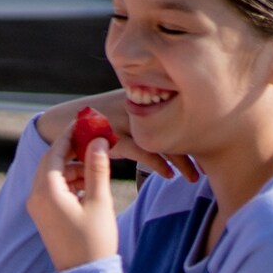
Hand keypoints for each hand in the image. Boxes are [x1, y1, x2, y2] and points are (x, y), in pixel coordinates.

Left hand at [25, 104, 122, 272]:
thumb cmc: (94, 241)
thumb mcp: (99, 201)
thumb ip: (97, 168)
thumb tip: (98, 141)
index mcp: (46, 191)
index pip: (55, 153)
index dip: (70, 136)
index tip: (84, 123)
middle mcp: (36, 197)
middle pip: (51, 162)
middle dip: (71, 149)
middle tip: (92, 139)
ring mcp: (37, 208)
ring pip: (52, 176)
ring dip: (72, 166)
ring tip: (96, 163)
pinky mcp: (44, 216)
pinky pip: (52, 189)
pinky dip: (68, 181)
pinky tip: (88, 182)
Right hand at [31, 91, 194, 179]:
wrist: (61, 123)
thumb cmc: (97, 120)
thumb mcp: (122, 109)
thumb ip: (145, 112)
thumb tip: (173, 123)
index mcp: (140, 94)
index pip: (177, 109)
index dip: (195, 128)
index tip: (210, 144)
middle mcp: (134, 105)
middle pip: (174, 124)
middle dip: (193, 147)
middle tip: (206, 167)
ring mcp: (123, 120)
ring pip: (162, 141)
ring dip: (180, 161)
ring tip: (191, 177)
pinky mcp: (112, 137)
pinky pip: (142, 152)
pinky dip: (158, 164)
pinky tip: (167, 175)